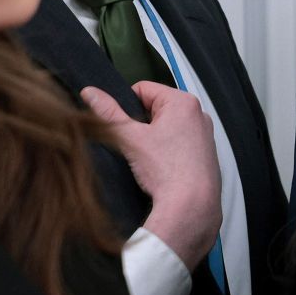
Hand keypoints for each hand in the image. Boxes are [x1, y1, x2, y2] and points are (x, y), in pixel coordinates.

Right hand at [82, 83, 222, 268]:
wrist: (192, 205)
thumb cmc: (167, 170)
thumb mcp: (130, 138)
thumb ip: (107, 113)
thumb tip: (90, 93)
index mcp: (183, 101)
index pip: (143, 88)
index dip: (125, 105)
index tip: (122, 125)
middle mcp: (199, 114)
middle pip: (155, 107)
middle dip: (140, 123)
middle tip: (134, 144)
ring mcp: (204, 134)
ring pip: (166, 126)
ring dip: (152, 137)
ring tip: (148, 157)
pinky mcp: (205, 152)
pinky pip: (179, 142)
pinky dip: (166, 149)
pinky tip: (160, 166)